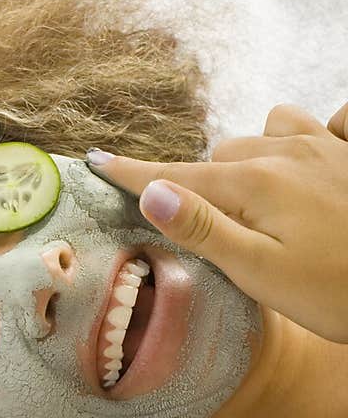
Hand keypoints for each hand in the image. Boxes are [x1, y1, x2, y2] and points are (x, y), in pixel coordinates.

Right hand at [86, 103, 347, 342]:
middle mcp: (286, 153)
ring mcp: (322, 147)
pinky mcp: (347, 153)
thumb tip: (153, 193)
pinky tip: (295, 171)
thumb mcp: (260, 273)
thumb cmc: (336, 292)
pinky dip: (290, 141)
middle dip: (198, 183)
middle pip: (216, 157)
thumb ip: (205, 230)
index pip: (177, 177)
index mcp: (255, 185)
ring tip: (250, 204)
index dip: (132, 174)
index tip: (95, 164)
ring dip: (244, 161)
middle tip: (199, 230)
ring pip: (260, 136)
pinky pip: (307, 125)